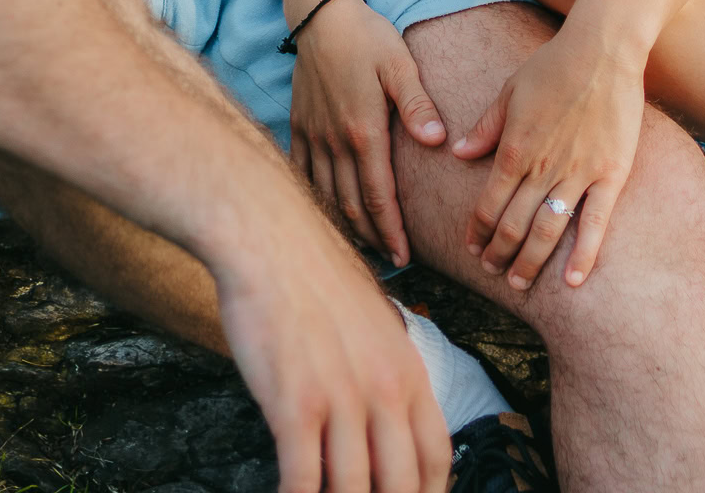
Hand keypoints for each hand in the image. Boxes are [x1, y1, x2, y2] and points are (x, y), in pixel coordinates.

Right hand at [216, 217, 452, 492]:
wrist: (270, 237)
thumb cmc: (313, 278)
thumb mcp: (373, 323)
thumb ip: (385, 373)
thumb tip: (385, 420)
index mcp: (407, 370)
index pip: (434, 456)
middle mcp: (384, 390)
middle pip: (401, 485)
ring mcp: (341, 399)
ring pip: (353, 491)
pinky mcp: (295, 404)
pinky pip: (303, 480)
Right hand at [292, 0, 448, 266]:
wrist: (321, 16)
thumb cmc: (367, 38)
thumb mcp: (400, 64)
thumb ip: (416, 104)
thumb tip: (436, 141)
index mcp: (363, 131)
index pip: (378, 196)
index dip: (392, 232)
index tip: (405, 259)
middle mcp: (334, 142)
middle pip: (352, 206)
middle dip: (374, 238)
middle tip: (392, 261)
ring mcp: (313, 136)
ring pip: (327, 197)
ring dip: (347, 226)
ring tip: (366, 246)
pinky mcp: (298, 127)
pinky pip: (303, 176)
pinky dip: (316, 201)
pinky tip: (328, 214)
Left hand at [451, 25, 644, 290]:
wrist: (602, 49)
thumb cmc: (553, 65)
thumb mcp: (510, 90)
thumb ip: (486, 127)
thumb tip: (459, 153)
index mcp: (515, 147)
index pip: (488, 203)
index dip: (478, 230)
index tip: (472, 248)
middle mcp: (543, 166)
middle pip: (515, 224)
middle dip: (499, 253)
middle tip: (492, 272)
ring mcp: (578, 172)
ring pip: (548, 230)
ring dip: (530, 261)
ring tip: (519, 283)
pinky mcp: (611, 174)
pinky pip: (595, 222)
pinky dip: (583, 255)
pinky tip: (572, 281)